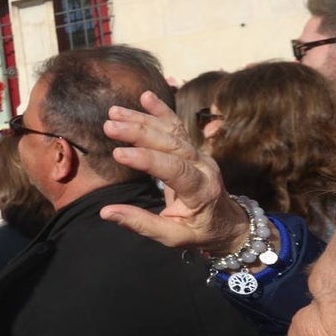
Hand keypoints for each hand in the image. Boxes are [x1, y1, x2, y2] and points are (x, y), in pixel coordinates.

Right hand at [99, 90, 249, 254]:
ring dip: (143, 119)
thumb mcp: (173, 237)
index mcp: (201, 189)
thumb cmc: (200, 232)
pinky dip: (161, 111)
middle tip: (109, 125)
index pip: (174, 169)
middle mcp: (203, 166)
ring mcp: (200, 154)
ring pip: (172, 131)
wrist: (229, 223)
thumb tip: (106, 212)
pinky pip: (177, 126)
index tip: (118, 153)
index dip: (146, 159)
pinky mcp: (193, 149)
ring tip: (114, 112)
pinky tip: (145, 97)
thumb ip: (142, 223)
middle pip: (171, 143)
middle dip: (139, 132)